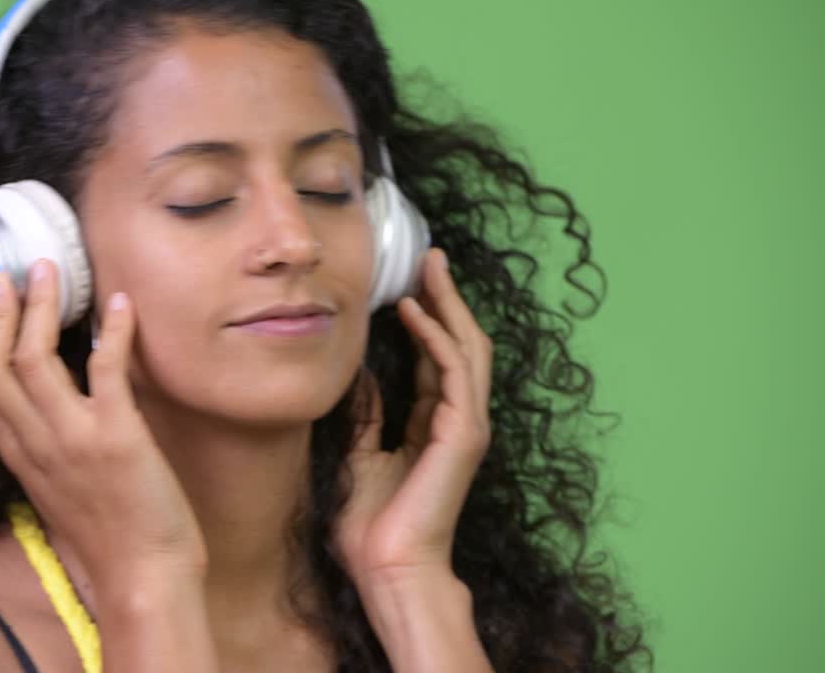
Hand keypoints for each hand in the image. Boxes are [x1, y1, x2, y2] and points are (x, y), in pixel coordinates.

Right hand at [0, 260, 206, 587]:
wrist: (143, 575)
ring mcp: (74, 440)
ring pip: (33, 361)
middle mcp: (36, 444)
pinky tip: (120, 303)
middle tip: (3, 270)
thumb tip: (41, 395)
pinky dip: (112, 333)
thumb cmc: (108, 531)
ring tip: (49, 271)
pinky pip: (105, 372)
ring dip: (39, 308)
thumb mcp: (55, 484)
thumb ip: (41, 440)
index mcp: (18, 454)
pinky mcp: (118, 439)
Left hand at [334, 248, 493, 587]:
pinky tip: (414, 312)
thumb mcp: (357, 452)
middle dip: (446, 298)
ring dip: (448, 305)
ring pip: (466, 349)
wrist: (385, 566)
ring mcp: (465, 426)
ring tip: (430, 268)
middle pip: (459, 344)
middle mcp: (456, 420)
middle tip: (430, 259)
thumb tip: (358, 372)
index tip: (406, 284)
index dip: (425, 319)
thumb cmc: (368, 524)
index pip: (436, 358)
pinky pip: (455, 372)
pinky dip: (436, 338)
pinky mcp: (463, 434)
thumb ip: (365, 412)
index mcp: (433, 425)